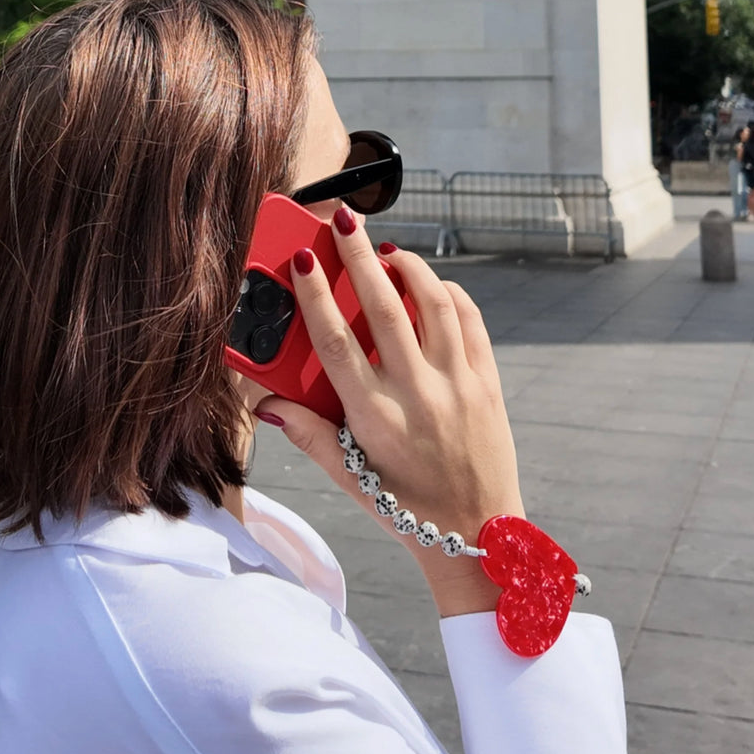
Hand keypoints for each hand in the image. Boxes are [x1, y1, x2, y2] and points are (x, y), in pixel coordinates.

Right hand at [255, 208, 521, 616]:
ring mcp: (459, 385)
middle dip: (360, 257)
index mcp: (375, 417)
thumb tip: (265, 402)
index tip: (301, 261)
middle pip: (385, 308)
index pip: (337, 343)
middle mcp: (418, 394)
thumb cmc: (405, 508)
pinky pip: (471, 323)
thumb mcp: (349, 478)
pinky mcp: (488, 384)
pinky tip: (432, 285)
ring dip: (409, 268)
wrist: (480, 534)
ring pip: (435, 305)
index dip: (315, 297)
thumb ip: (308, 435)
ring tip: (388, 249)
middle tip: (345, 220)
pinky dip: (451, 294)